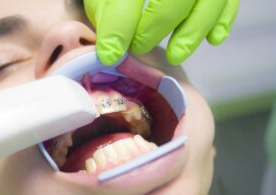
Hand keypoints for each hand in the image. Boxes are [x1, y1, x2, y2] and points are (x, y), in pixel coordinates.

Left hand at [85, 0, 238, 64]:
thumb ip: (105, 8)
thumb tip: (111, 47)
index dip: (119, 28)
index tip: (110, 55)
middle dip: (155, 28)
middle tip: (139, 48)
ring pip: (211, 0)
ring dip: (192, 33)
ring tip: (174, 55)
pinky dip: (224, 20)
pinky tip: (213, 39)